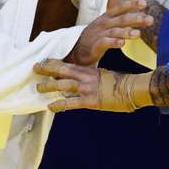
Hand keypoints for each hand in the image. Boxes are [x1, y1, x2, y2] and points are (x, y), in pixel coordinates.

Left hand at [33, 59, 151, 111]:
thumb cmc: (122, 84)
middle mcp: (86, 77)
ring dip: (49, 87)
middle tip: (35, 68)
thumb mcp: (106, 76)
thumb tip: (87, 80)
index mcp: (90, 70)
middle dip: (47, 69)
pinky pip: (71, 103)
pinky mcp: (90, 101)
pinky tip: (50, 107)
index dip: (55, 63)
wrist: (133, 89)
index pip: (69, 64)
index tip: (44, 61)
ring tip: (38, 88)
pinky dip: (59, 105)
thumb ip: (94, 77)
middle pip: (62, 70)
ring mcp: (87, 88)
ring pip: (63, 85)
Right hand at [64, 0, 153, 65]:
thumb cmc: (97, 36)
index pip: (120, 8)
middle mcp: (104, 24)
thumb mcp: (109, 25)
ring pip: (114, 31)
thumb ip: (125, 23)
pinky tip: (122, 43)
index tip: (144, 3)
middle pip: (121, 19)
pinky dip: (113, 43)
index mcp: (107, 17)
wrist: (77, 49)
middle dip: (136, 19)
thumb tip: (145, 18)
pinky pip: (105, 43)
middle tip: (150, 20)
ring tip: (138, 34)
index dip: (132, 4)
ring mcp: (99, 34)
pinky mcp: (95, 46)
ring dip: (127, 32)